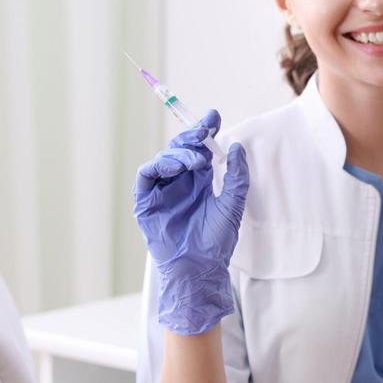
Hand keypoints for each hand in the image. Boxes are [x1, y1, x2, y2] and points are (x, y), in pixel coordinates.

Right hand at [132, 109, 248, 334]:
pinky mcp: (146, 202)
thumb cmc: (217, 239)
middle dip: (191, 136)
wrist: (201, 266)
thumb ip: (236, 176)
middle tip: (203, 131)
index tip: (213, 116)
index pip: (199, 149)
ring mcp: (161, 191)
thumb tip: (237, 147)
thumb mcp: (233, 203)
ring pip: (163, 159)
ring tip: (196, 161)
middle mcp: (179, 183)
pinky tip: (175, 167)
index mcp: (199, 181)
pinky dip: (158, 166)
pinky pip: (146, 176)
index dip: (204, 131)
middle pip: (180, 150)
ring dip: (179, 154)